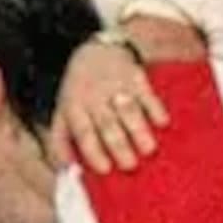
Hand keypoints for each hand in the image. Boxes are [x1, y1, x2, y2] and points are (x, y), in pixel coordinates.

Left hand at [46, 33, 170, 174]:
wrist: (95, 51)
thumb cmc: (79, 92)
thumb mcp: (62, 112)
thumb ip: (61, 141)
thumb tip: (66, 170)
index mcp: (74, 108)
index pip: (83, 132)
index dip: (93, 151)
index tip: (105, 169)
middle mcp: (94, 97)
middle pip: (107, 124)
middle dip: (118, 146)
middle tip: (130, 166)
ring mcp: (116, 86)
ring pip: (128, 111)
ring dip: (139, 131)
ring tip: (148, 150)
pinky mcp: (136, 78)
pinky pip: (148, 94)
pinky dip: (155, 109)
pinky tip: (161, 123)